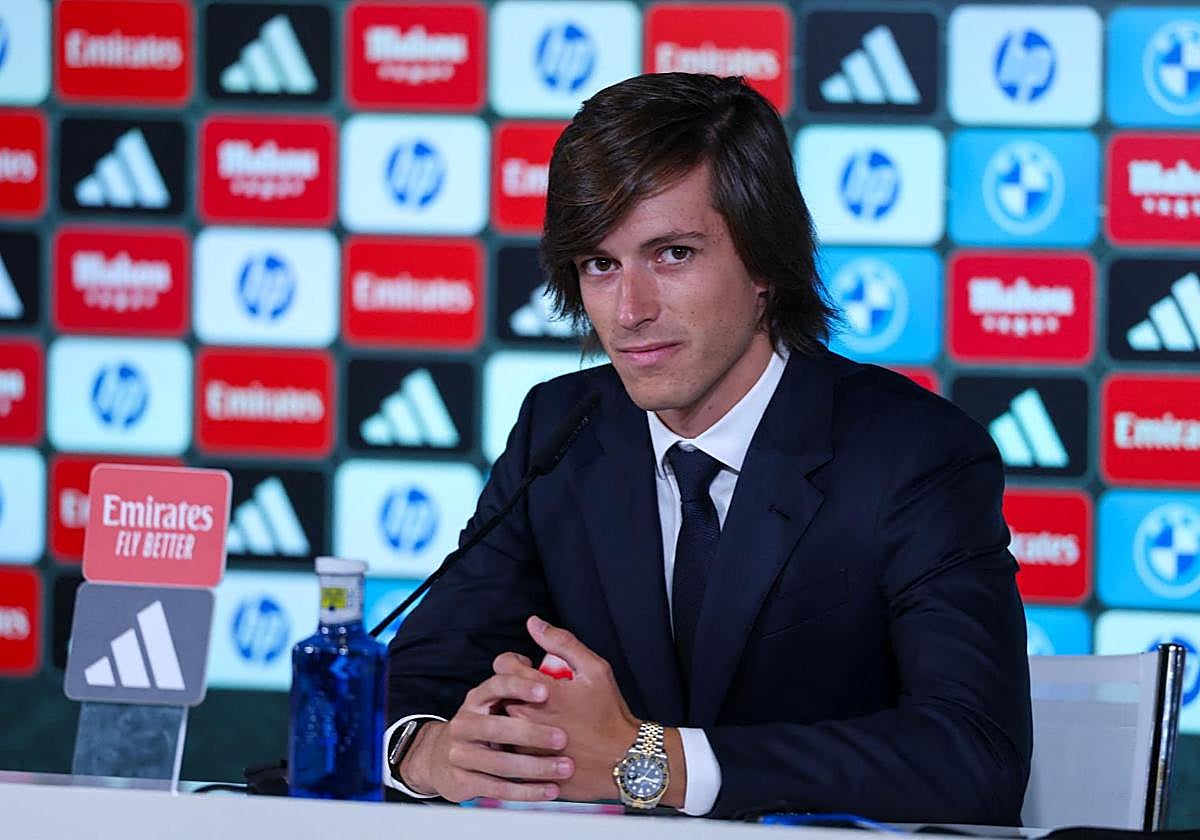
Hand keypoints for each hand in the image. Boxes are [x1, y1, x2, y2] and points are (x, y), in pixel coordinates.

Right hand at [398, 669, 574, 802]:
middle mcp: (466, 722)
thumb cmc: (489, 721)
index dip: (520, 686)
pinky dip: (526, 791)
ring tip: (564, 767)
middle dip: (532, 733)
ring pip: (500, 762)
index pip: (496, 684)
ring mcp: (462, 753)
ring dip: (535, 767)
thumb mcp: (501, 694)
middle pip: (496, 728)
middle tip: (562, 738)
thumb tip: (537, 625)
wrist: (447, 759)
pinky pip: (497, 788)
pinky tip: (550, 790)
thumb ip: (523, 666)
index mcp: (479, 697)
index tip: (546, 691)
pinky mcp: (464, 780)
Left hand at [496, 615, 640, 801]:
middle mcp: (526, 718)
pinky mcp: (527, 768)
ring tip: (540, 717)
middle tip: (537, 694)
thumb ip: (562, 642)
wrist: (623, 761)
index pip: (502, 666)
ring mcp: (524, 746)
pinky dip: (521, 742)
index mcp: (539, 691)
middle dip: (515, 689)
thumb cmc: (609, 714)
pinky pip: (512, 749)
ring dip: (516, 716)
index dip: (513, 662)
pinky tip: (541, 740)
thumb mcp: (595, 670)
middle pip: (500, 694)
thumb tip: (534, 623)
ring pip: (503, 723)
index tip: (528, 667)